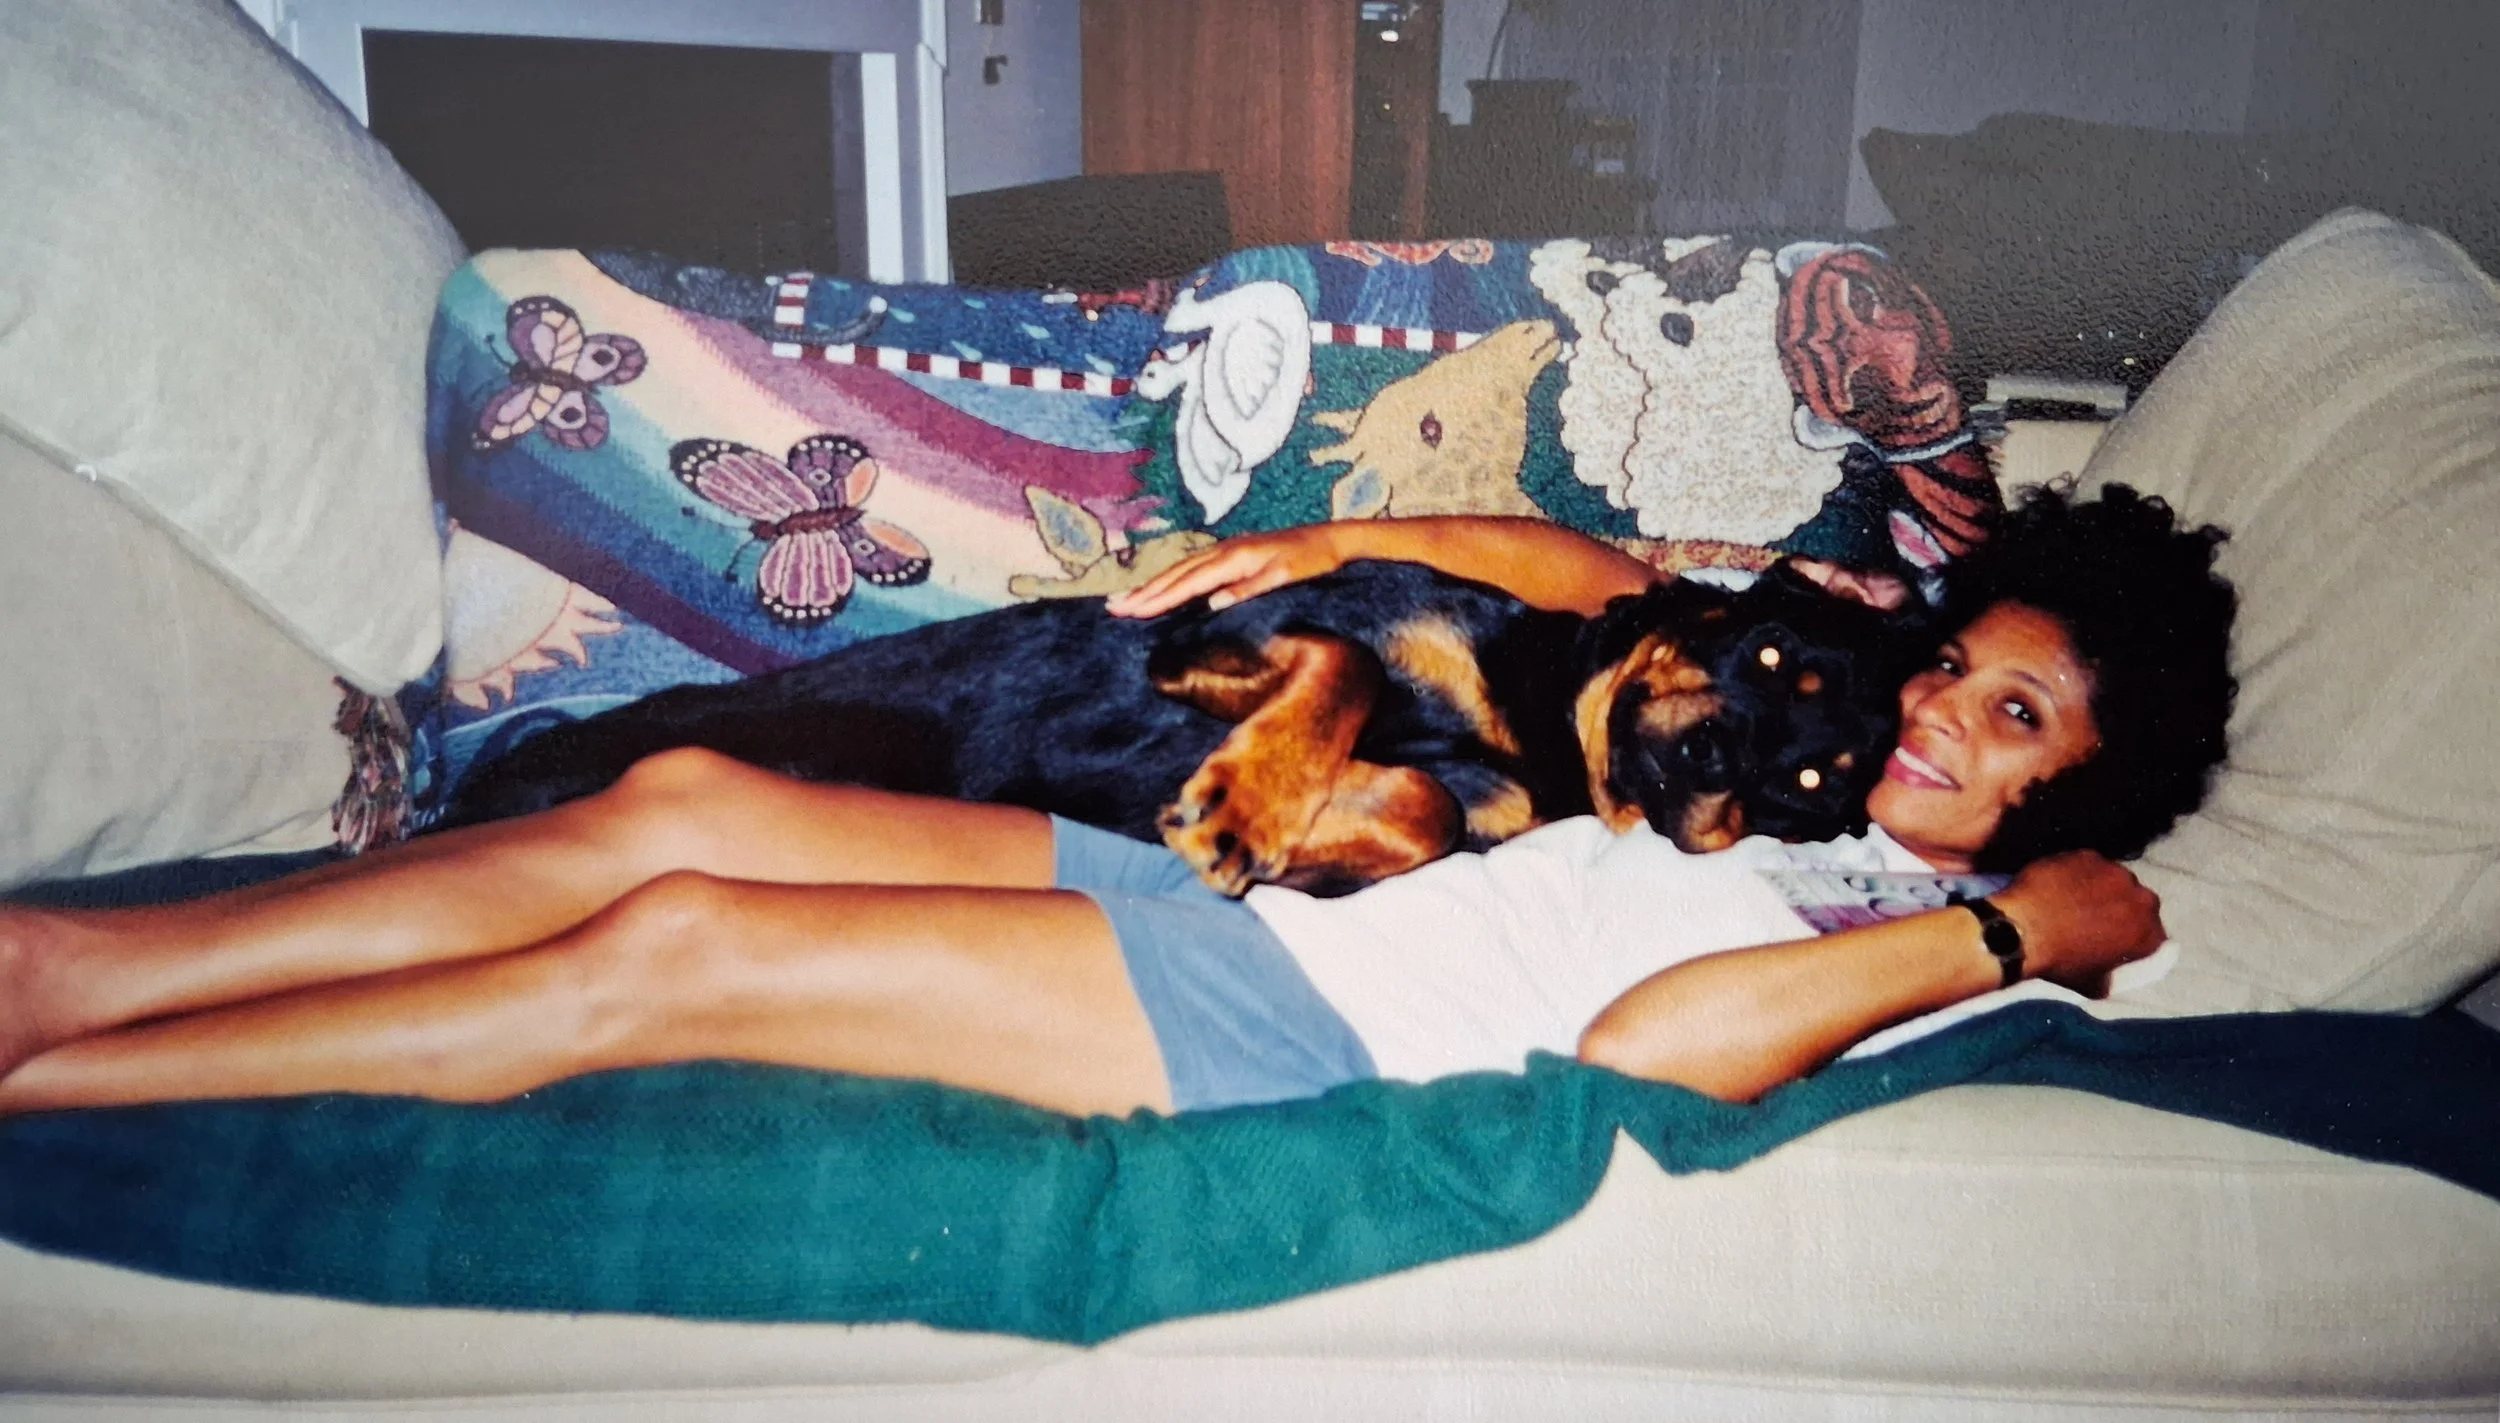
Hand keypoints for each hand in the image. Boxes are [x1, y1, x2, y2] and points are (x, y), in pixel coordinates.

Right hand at [1105, 526, 1348, 618]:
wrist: (1329, 538)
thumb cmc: (1311, 560)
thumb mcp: (1284, 577)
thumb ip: (1249, 589)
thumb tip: (1212, 603)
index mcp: (1232, 558)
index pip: (1186, 583)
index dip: (1157, 599)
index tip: (1131, 612)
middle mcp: (1222, 551)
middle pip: (1174, 575)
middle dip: (1143, 592)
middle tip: (1112, 607)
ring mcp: (1225, 550)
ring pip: (1179, 570)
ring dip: (1151, 585)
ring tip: (1124, 598)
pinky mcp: (1231, 553)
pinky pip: (1191, 568)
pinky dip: (1170, 579)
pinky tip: (1161, 586)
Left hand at [1990, 851, 2165, 996]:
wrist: (2023, 929)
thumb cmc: (2060, 963)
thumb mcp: (2096, 985)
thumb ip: (2118, 976)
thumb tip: (2121, 968)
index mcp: (2148, 931)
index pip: (2153, 935)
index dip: (2134, 939)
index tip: (2116, 942)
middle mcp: (2140, 897)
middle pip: (2136, 903)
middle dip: (2121, 910)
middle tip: (2092, 921)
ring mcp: (2114, 872)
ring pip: (2113, 881)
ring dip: (2100, 889)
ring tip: (2073, 902)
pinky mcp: (2089, 856)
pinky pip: (2089, 866)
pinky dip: (2077, 875)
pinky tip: (2058, 887)